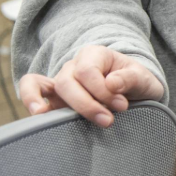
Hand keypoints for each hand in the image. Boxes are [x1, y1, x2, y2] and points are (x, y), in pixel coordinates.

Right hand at [17, 44, 164, 127]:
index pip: (87, 71)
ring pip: (46, 88)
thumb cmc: (138, 83)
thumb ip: (131, 78)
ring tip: (49, 117)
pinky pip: (33, 91)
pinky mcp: (56, 99)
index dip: (101, 90)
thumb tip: (112, 83)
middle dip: (86, 104)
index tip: (122, 106)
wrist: (136, 94)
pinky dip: (31, 99)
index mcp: (95, 55)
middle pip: (66, 82)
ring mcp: (62, 82)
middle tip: (108, 120)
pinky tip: (38, 114)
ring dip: (56, 106)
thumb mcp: (144, 79)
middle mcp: (74, 66)